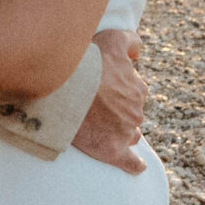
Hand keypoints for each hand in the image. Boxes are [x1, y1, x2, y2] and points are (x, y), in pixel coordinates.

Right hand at [70, 28, 147, 173]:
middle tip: (96, 107)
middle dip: (119, 111)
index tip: (103, 89)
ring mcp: (126, 132)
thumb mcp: (112, 39)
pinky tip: (138, 166)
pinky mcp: (113, 150)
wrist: (65, 88)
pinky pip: (130, 161)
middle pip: (131, 113)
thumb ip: (130, 41)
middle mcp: (136, 110)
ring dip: (121, 131)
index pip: (134, 91)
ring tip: (100, 128)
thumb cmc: (87, 62)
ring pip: (130, 133)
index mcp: (137, 88)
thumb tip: (139, 51)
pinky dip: (134, 164)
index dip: (118, 89)